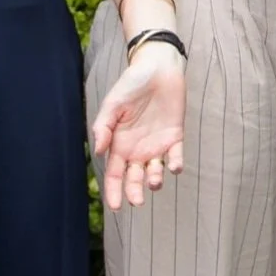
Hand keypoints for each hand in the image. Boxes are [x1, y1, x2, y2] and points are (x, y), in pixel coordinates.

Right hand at [91, 46, 186, 208]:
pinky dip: (176, 163)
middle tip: (138, 201)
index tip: (115, 207)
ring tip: (154, 180)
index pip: (114, 175)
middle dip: (135, 192)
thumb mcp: (112, 104)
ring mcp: (157, 144)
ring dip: (155, 179)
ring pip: (155, 171)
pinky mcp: (175, 135)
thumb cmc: (131, 85)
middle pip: (134, 179)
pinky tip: (174, 166)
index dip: (114, 192)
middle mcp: (137, 149)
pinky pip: (176, 155)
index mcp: (119, 145)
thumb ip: (104, 127)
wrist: (157, 68)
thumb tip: (99, 151)